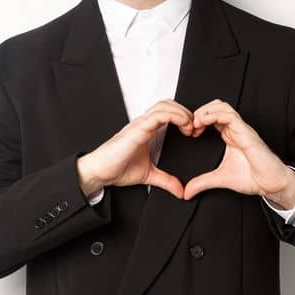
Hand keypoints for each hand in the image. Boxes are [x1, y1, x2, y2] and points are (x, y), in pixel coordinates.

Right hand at [78, 99, 195, 198]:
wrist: (99, 172)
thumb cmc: (116, 168)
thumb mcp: (149, 175)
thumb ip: (166, 181)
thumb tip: (181, 191)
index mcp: (147, 130)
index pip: (168, 111)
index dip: (184, 116)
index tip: (193, 131)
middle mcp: (143, 124)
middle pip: (168, 104)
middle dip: (185, 111)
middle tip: (195, 128)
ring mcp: (140, 124)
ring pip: (164, 105)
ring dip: (182, 112)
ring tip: (189, 126)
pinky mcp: (137, 129)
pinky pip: (158, 115)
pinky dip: (175, 116)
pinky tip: (182, 125)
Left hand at [181, 99, 294, 205]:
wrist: (271, 184)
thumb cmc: (253, 178)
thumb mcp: (220, 179)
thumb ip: (203, 182)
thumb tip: (187, 192)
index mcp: (230, 136)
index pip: (213, 116)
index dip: (198, 119)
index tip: (190, 132)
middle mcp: (236, 130)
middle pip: (217, 106)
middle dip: (200, 111)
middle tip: (191, 126)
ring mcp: (241, 129)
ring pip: (222, 106)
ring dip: (206, 110)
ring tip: (196, 122)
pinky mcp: (246, 133)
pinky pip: (230, 115)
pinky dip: (214, 115)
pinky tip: (204, 123)